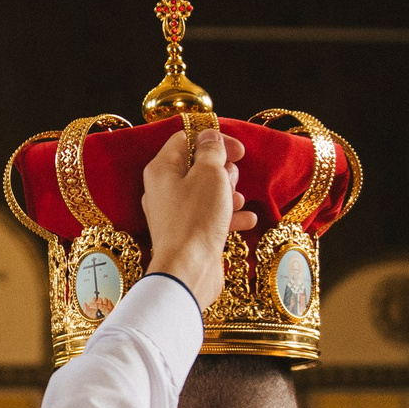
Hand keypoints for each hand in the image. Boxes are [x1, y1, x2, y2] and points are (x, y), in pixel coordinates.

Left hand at [142, 126, 255, 308]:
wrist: (188, 270)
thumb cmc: (196, 219)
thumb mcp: (209, 174)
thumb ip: (211, 151)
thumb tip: (209, 137)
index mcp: (162, 169)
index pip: (186, 139)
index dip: (214, 139)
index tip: (238, 151)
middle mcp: (164, 189)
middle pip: (197, 165)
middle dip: (223, 170)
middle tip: (231, 181)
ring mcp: (176, 213)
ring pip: (207, 191)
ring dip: (228, 193)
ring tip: (236, 201)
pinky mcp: (189, 233)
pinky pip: (211, 216)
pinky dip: (228, 215)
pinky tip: (246, 220)